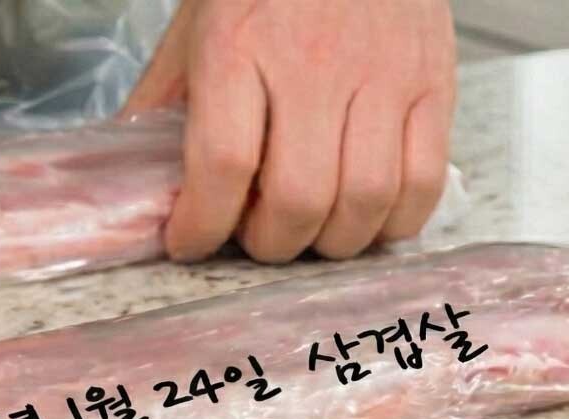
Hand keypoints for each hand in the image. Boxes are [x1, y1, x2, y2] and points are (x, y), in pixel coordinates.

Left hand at [122, 0, 455, 262]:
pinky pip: (424, 181)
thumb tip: (136, 178)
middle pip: (297, 197)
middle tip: (256, 237)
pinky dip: (394, 222)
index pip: (222, 162)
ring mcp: (382, 75)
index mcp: (240, 45)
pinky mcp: (432, 84)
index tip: (190, 241)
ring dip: (331, 242)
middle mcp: (314, 63)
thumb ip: (164, 101)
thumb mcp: (196, 25)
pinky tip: (367, 218)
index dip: (202, 224)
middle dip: (269, 243)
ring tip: (311, 231)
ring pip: (364, 201)